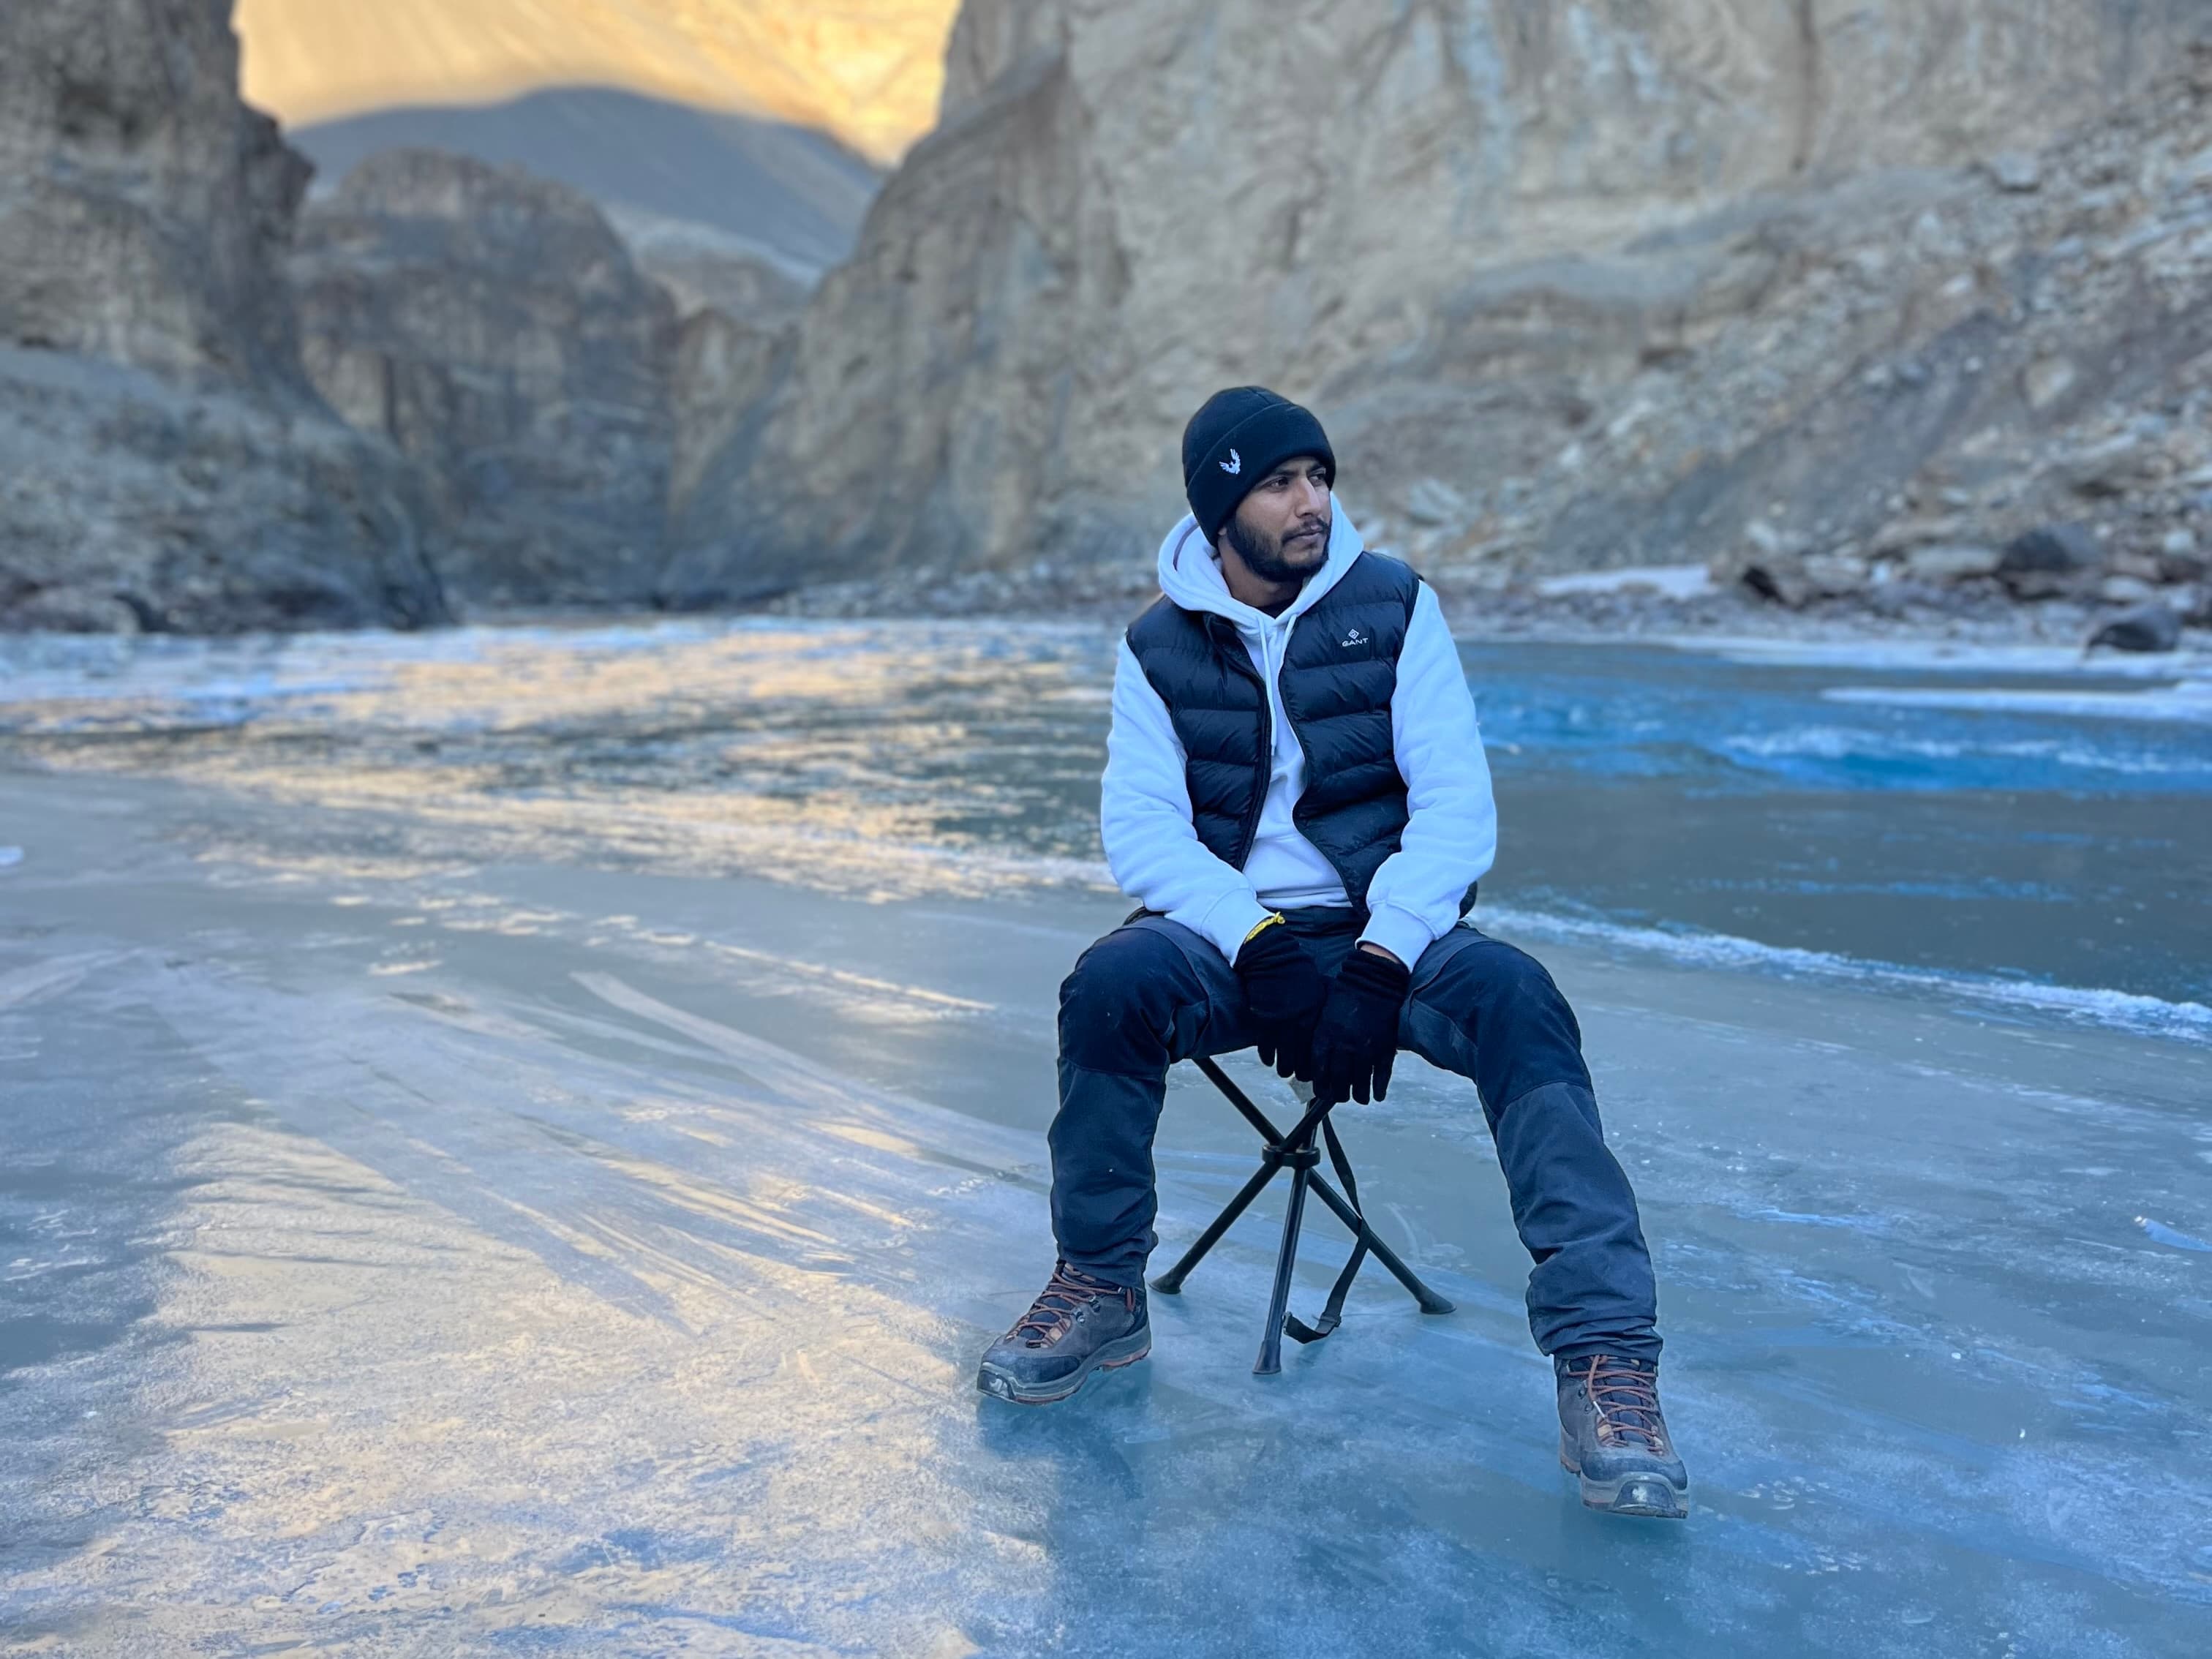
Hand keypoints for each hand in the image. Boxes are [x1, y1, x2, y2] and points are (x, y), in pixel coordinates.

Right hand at [1234, 923, 1328, 1078]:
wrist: (1270, 959)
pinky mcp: (1263, 1023)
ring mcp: (1282, 1024)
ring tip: (1284, 1071)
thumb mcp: (1315, 988)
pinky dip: (1267, 1056)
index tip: (1318, 1068)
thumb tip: (1323, 1028)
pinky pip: (1266, 1047)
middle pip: (1304, 1057)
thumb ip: (1318, 1010)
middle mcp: (1301, 1022)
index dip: (1319, 1061)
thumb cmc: (1294, 970)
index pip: (1319, 1046)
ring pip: (1285, 1057)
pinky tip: (1269, 1060)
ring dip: (1284, 1067)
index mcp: (1316, 1014)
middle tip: (1301, 1076)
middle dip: (1302, 1070)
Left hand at [1309, 945, 1411, 1106]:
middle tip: (1340, 1097)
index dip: (1320, 1085)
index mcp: (1326, 1037)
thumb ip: (1320, 1038)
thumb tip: (1317, 1063)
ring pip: (1360, 1083)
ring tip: (1360, 1098)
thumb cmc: (1345, 996)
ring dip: (1359, 1095)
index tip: (1322, 1090)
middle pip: (1338, 1082)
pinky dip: (1379, 1089)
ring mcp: (1366, 1049)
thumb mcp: (1324, 1015)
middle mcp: (1344, 1046)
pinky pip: (1381, 1076)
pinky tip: (1377, 1095)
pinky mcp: (1385, 1048)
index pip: (1319, 1071)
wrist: (1374, 982)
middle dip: (1338, 1094)